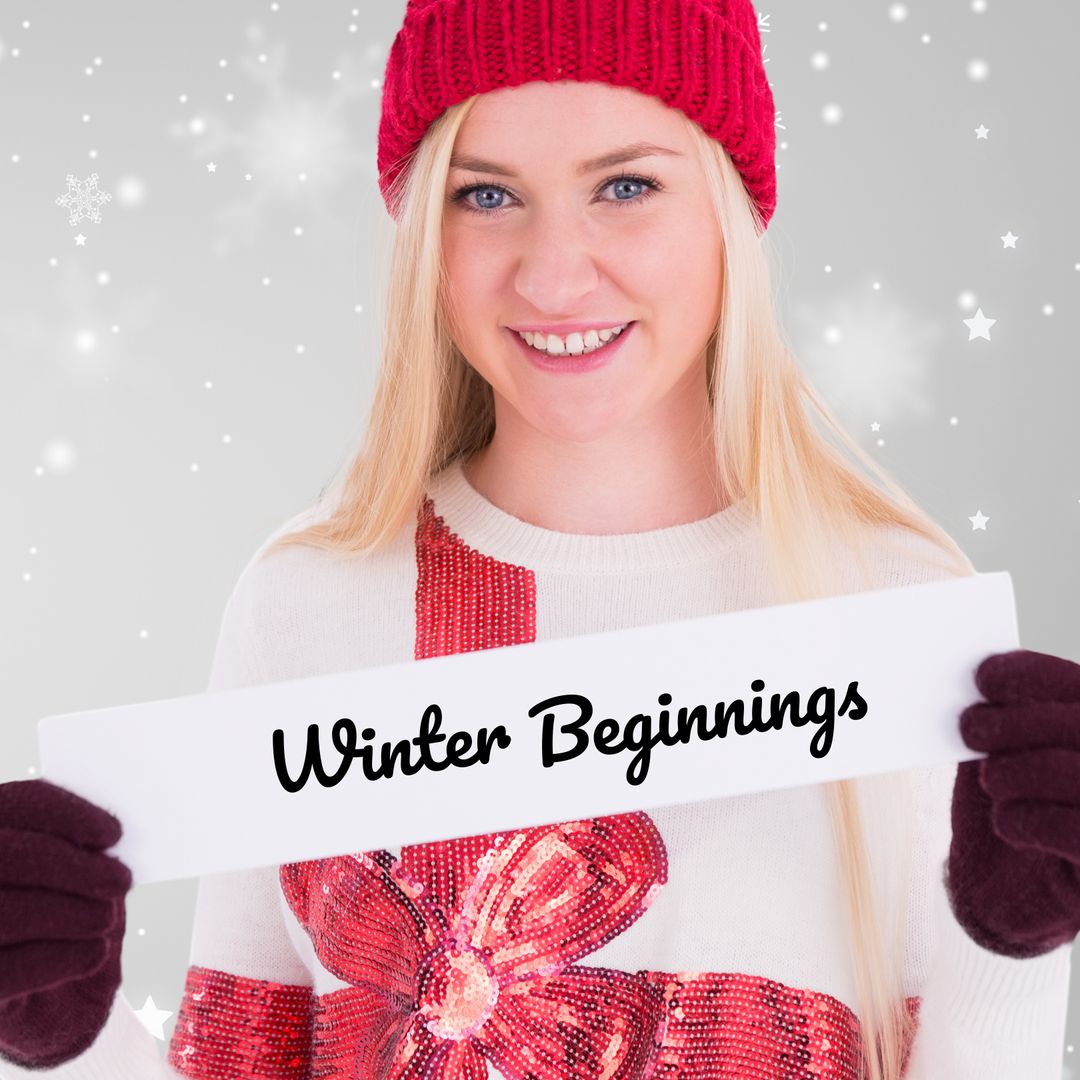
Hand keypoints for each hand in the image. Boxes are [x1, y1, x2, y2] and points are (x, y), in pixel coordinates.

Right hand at [0, 779, 131, 1067]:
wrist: (29, 983)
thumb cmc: (52, 909)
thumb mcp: (67, 872)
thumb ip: (80, 847)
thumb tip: (116, 839)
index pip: (17, 803)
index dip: (67, 815)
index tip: (115, 833)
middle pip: (6, 858)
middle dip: (73, 868)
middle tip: (123, 880)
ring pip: (4, 914)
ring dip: (70, 913)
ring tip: (105, 918)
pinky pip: (6, 972)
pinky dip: (59, 959)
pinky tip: (94, 953)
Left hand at [945, 649, 1079, 957]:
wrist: (1018, 889)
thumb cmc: (1017, 803)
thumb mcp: (1011, 752)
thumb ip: (1008, 717)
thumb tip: (980, 677)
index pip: (1078, 684)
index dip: (1035, 675)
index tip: (984, 676)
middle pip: (1077, 725)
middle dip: (1015, 721)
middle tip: (969, 726)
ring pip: (1072, 772)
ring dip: (1014, 772)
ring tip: (993, 781)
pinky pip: (1070, 830)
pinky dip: (1022, 819)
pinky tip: (1006, 820)